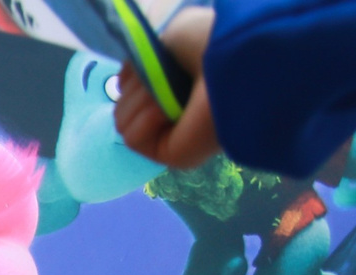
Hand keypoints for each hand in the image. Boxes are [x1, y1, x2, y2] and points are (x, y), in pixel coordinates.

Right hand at [115, 10, 218, 169]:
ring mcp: (173, 136)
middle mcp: (175, 111)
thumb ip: (141, 63)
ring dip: (140, 100)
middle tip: (166, 77)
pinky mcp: (172, 156)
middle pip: (123, 105)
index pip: (131, 87)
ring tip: (170, 91)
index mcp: (176, 84)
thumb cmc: (208, 42)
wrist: (232, 62)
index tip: (148, 63)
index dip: (132, 76)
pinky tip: (168, 108)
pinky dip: (144, 119)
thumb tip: (124, 85)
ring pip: (123, 121)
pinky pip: (132, 138)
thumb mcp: (166, 37)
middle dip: (135, 87)